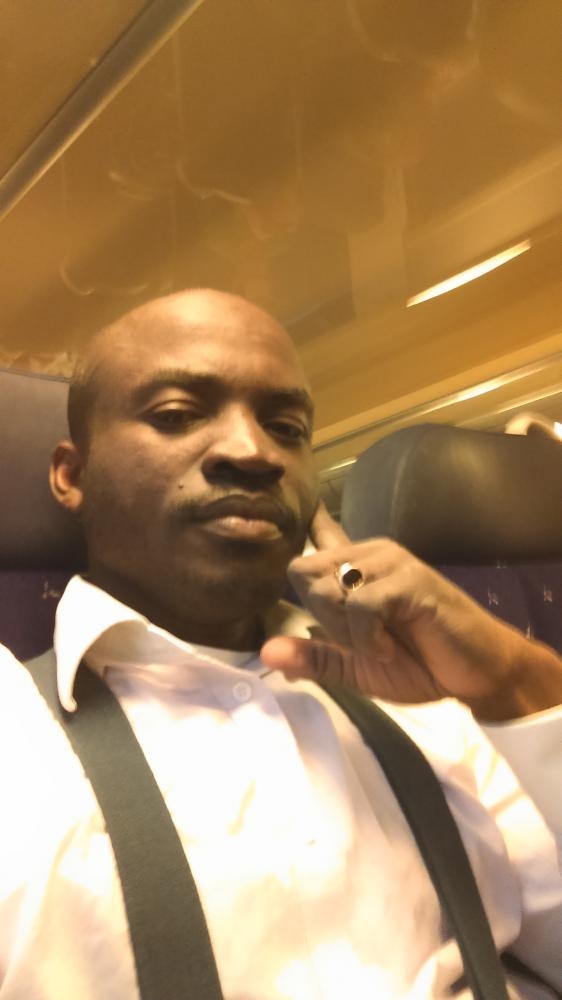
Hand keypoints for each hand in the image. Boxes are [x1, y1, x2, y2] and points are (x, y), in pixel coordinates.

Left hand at [261, 502, 561, 719]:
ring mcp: (389, 561)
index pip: (306, 549)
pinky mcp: (409, 578)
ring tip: (379, 645)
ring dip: (346, 630)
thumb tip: (266, 653)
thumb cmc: (417, 665)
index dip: (294, 567)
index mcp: (351, 568)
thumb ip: (314, 658)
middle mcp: (366, 555)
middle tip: (357, 641)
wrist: (475, 675)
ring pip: (327, 586)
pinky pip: (362, 602)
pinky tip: (389, 647)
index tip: (296, 594)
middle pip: (302, 572)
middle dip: (321, 618)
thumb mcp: (355, 668)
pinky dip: (368, 636)